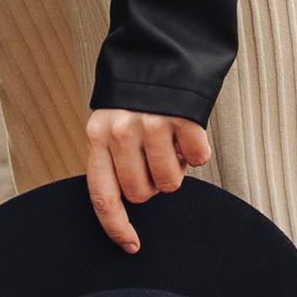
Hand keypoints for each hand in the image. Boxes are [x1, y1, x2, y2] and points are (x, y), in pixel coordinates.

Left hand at [82, 109, 210, 253]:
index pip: (102, 196)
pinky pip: (199, 159)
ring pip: (171, 182)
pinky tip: (186, 131)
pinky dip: (197, 150)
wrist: (160, 50)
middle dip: (154, 184)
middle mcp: (121, 131)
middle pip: (142, 193)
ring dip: (176, 168)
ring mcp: (152, 123)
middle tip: (156, 158)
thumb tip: (127, 206)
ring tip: (170, 142)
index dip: (116, 228)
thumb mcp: (110, 125)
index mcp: (97, 137)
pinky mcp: (183, 116)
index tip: (131, 246)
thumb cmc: (134, 98)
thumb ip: (112, 161)